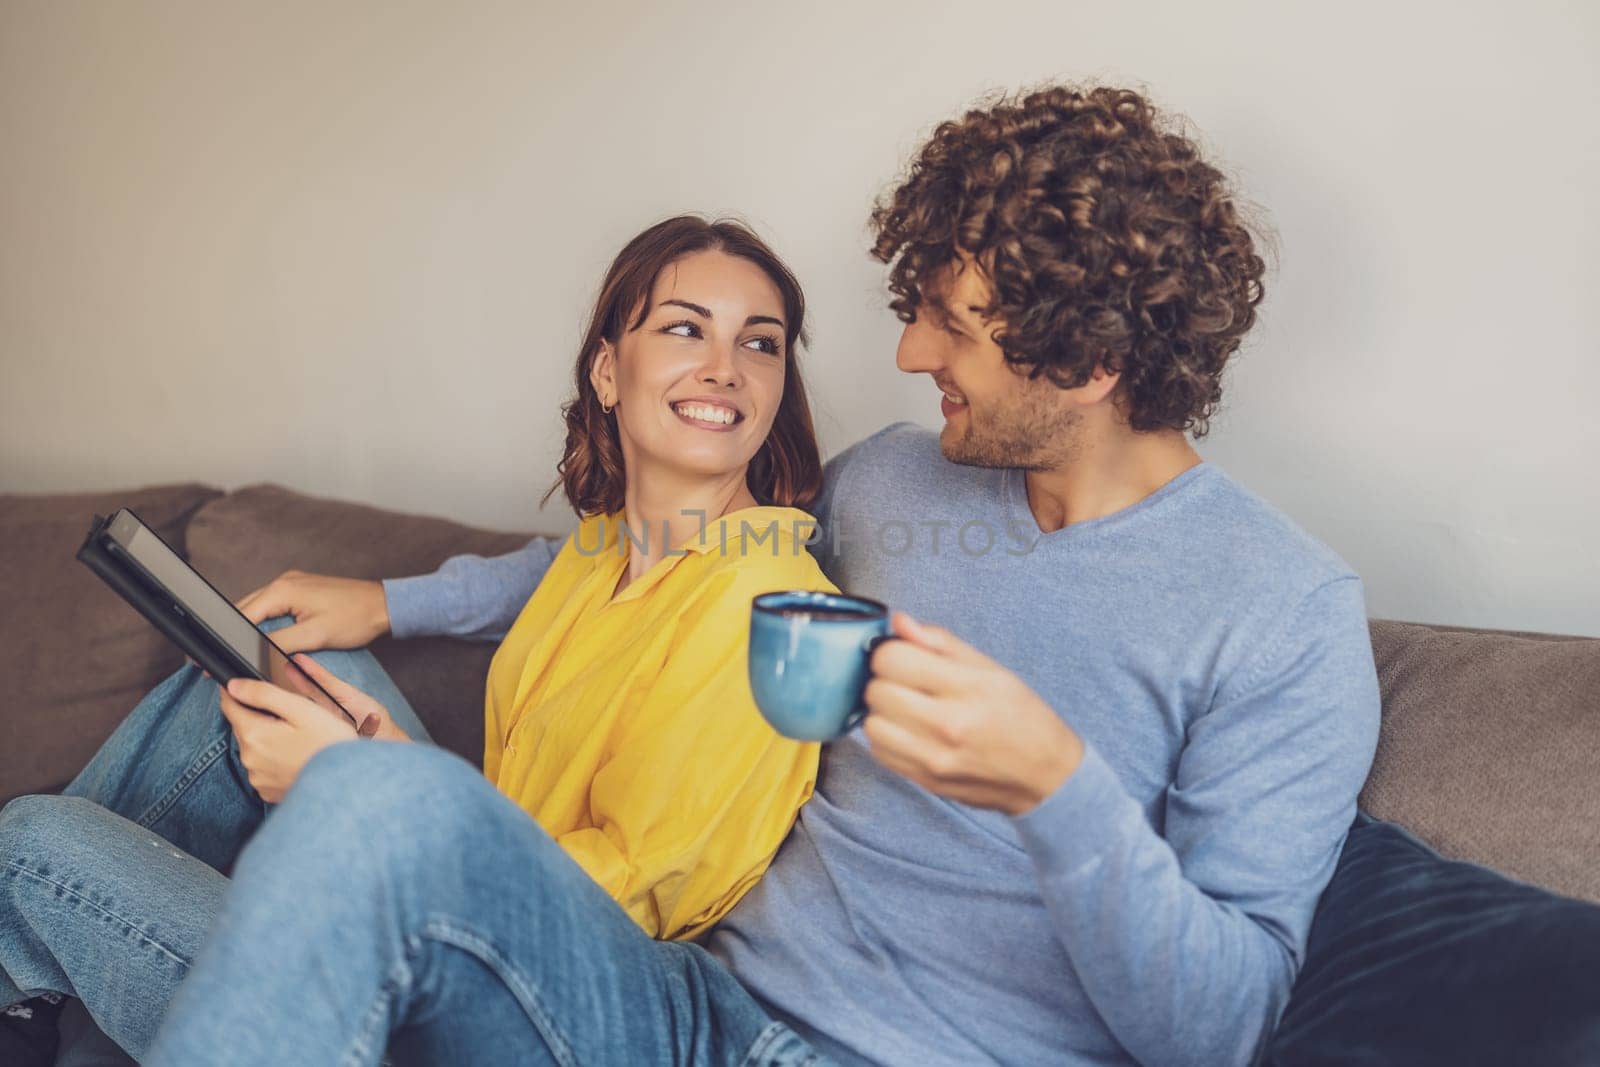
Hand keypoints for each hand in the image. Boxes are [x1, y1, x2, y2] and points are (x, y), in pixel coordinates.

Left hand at [218, 656, 405, 803]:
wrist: (347, 783)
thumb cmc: (330, 744)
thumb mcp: (301, 709)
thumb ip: (264, 694)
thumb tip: (233, 686)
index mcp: (255, 734)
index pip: (230, 706)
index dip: (235, 691)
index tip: (242, 685)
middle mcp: (250, 759)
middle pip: (244, 727)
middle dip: (261, 717)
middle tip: (292, 717)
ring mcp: (258, 778)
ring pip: (254, 748)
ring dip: (268, 739)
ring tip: (299, 739)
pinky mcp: (268, 792)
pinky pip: (263, 768)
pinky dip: (274, 760)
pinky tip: (296, 757)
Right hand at [235, 570, 390, 653]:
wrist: (383, 606)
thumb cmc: (356, 618)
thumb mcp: (315, 636)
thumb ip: (279, 644)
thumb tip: (254, 654)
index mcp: (281, 590)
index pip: (241, 615)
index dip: (229, 638)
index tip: (221, 656)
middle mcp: (283, 581)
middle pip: (245, 609)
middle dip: (236, 632)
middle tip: (229, 656)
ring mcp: (292, 583)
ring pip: (258, 607)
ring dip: (250, 626)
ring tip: (246, 648)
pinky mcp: (301, 589)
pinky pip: (273, 605)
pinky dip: (266, 620)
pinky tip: (266, 635)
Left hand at [862, 612, 1084, 815]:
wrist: (1047, 777)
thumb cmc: (1022, 717)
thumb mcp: (992, 669)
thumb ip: (940, 642)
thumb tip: (899, 622)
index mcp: (967, 688)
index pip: (891, 659)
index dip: (891, 651)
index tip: (903, 655)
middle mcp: (947, 725)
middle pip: (876, 691)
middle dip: (885, 680)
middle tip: (907, 682)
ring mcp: (934, 758)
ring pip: (871, 724)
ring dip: (882, 711)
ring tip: (907, 707)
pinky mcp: (926, 781)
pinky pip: (880, 752)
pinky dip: (887, 737)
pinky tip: (910, 731)